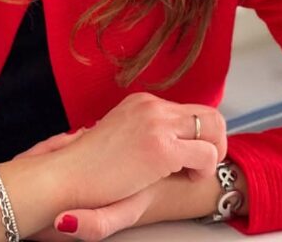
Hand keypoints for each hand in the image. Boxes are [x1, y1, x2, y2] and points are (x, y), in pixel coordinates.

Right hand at [17, 93, 226, 237]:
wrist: (66, 178)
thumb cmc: (91, 169)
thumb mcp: (123, 138)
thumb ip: (144, 131)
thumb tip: (170, 136)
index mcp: (142, 103)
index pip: (191, 110)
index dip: (198, 137)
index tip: (189, 158)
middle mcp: (151, 106)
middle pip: (210, 114)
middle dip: (214, 142)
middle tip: (199, 166)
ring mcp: (156, 123)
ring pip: (214, 129)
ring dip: (211, 155)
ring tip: (190, 173)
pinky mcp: (161, 148)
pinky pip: (207, 155)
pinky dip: (203, 171)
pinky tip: (183, 179)